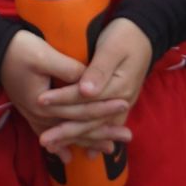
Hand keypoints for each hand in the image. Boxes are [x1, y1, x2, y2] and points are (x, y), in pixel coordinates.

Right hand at [0, 28, 127, 159]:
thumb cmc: (20, 49)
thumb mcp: (45, 54)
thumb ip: (68, 68)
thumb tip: (89, 81)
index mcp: (48, 103)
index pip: (83, 109)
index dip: (104, 107)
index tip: (124, 105)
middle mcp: (42, 115)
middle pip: (77, 127)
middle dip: (102, 132)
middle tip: (127, 137)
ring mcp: (35, 115)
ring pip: (66, 133)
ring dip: (87, 141)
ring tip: (108, 149)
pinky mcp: (31, 111)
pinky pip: (48, 132)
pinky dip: (60, 143)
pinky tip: (67, 156)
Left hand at [38, 19, 150, 156]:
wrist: (144, 31)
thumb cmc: (125, 35)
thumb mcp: (112, 47)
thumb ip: (100, 69)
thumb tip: (85, 91)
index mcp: (118, 87)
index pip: (84, 98)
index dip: (62, 100)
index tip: (40, 102)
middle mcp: (122, 101)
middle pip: (89, 119)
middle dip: (65, 130)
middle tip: (43, 140)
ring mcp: (122, 104)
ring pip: (97, 126)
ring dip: (76, 138)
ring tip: (54, 147)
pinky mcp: (120, 104)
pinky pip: (106, 125)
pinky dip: (95, 139)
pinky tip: (87, 154)